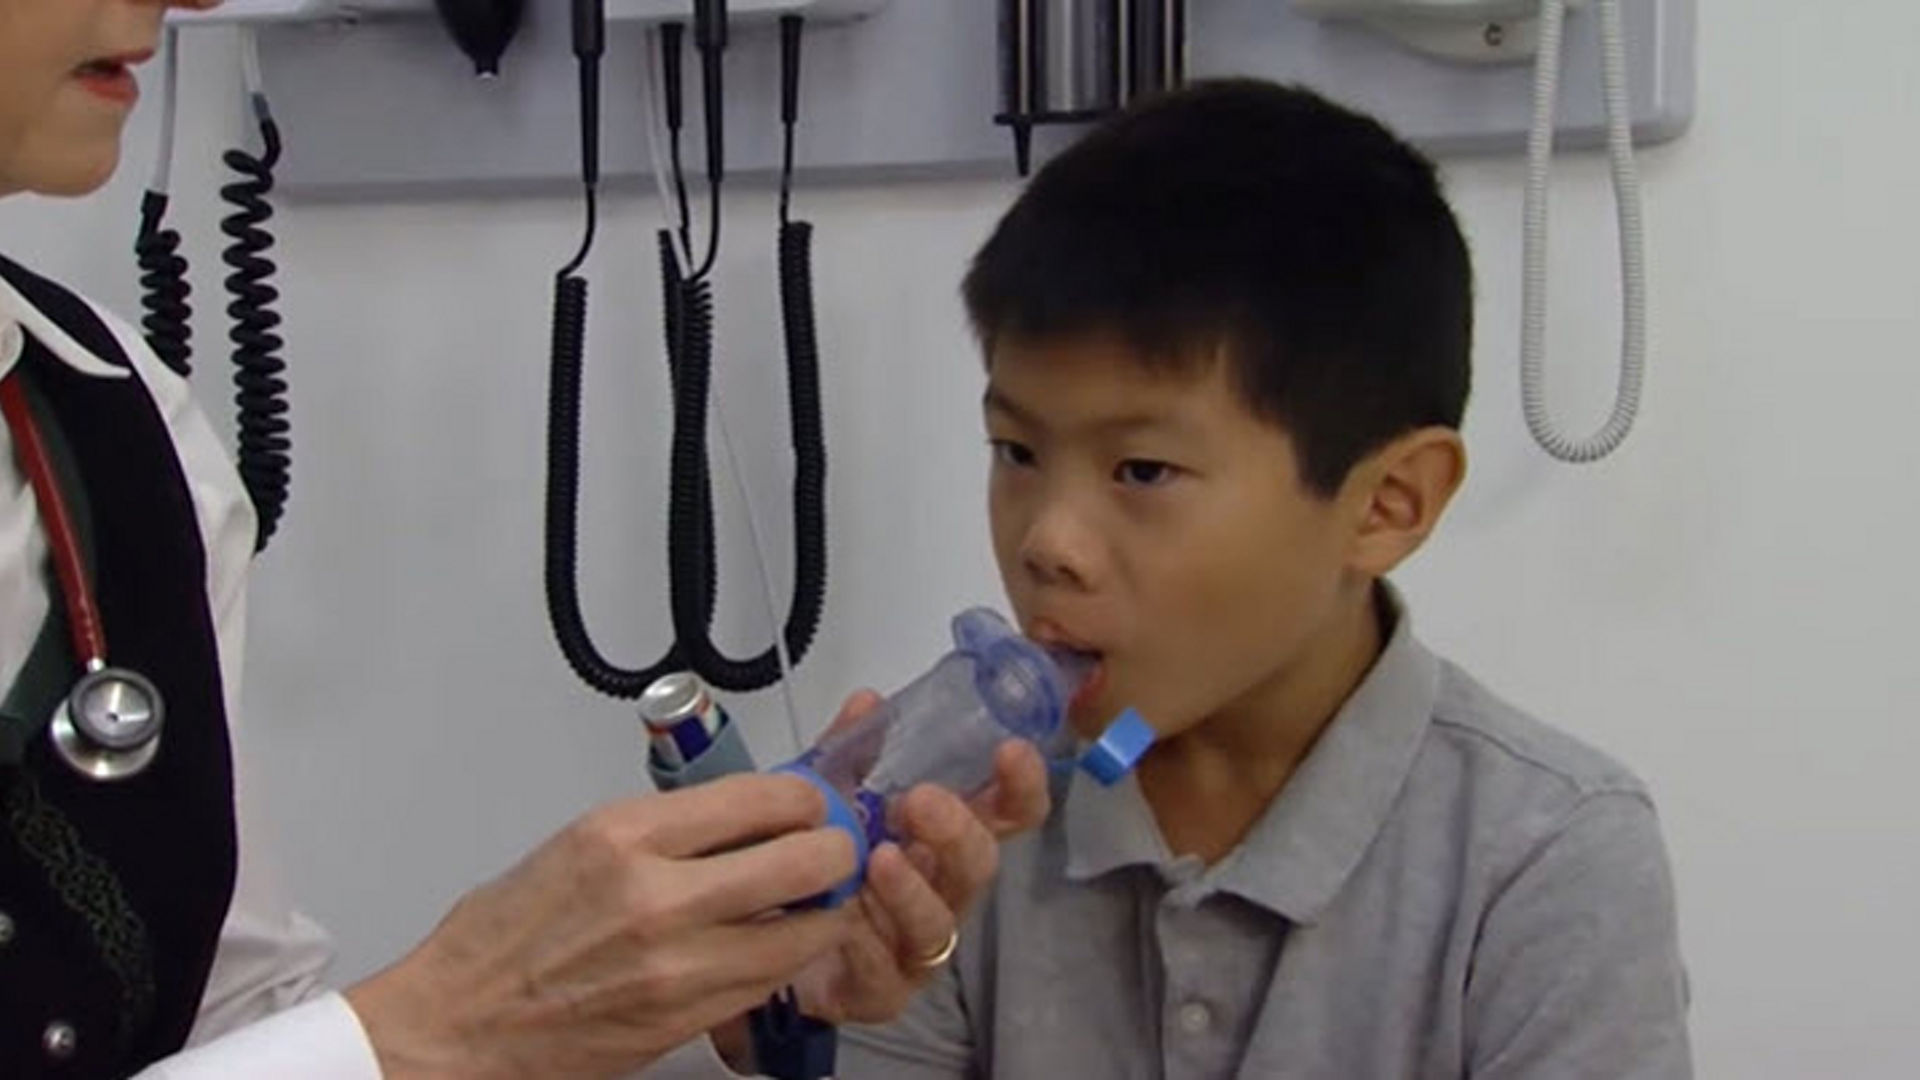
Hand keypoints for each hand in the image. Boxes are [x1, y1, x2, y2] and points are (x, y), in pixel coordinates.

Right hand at [345, 774, 861, 1079]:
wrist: (458, 1026)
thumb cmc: (503, 938)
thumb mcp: (580, 844)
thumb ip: (666, 828)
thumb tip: (743, 812)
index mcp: (624, 835)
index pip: (759, 797)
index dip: (804, 797)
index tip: (810, 800)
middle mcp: (656, 896)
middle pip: (803, 859)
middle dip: (835, 848)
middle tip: (835, 847)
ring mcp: (678, 963)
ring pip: (804, 930)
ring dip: (824, 911)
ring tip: (817, 900)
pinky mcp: (687, 1017)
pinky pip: (772, 981)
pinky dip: (789, 960)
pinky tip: (779, 944)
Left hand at [712, 691, 1051, 1067]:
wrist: (766, 939)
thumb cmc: (819, 861)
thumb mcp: (830, 796)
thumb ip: (850, 752)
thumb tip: (867, 701)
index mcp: (942, 840)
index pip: (1005, 814)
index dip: (1019, 786)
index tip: (1011, 750)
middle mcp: (941, 892)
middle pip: (977, 866)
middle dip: (956, 831)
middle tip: (920, 800)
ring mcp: (915, 947)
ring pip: (935, 924)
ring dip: (912, 889)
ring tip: (881, 859)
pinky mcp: (881, 991)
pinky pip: (884, 974)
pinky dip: (865, 945)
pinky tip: (844, 923)